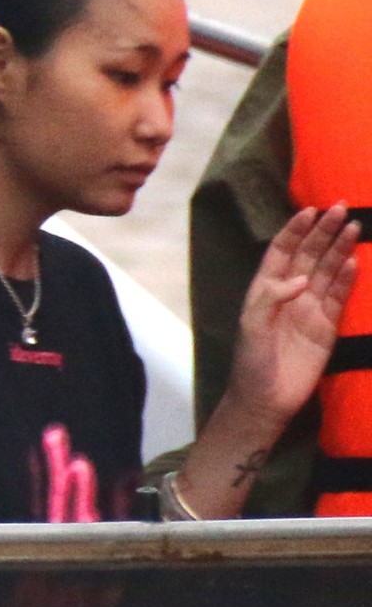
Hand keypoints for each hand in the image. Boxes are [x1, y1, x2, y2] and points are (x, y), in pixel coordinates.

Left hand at [180, 205, 358, 519]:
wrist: (267, 398)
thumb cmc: (251, 362)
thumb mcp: (251, 326)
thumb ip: (271, 298)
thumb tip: (299, 278)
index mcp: (265, 289)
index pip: (282, 252)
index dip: (295, 231)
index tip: (310, 211)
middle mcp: (289, 293)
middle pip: (309, 255)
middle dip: (323, 231)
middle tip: (341, 208)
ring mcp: (310, 308)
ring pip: (328, 271)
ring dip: (340, 249)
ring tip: (354, 227)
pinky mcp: (328, 326)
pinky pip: (340, 296)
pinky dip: (348, 278)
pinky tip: (356, 261)